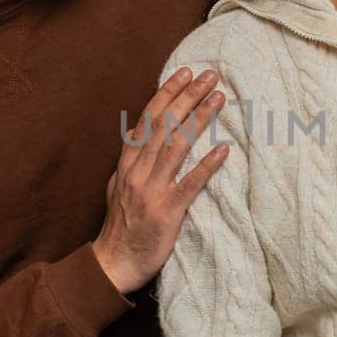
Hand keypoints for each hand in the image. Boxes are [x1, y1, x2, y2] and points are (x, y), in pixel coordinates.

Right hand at [94, 67, 230, 293]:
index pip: (148, 118)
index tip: (185, 72)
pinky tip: (223, 151)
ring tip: (219, 99)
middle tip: (210, 75)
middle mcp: (138, 171)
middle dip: (187, 96)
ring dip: (199, 119)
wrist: (113, 264)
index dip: (167, 93)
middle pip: (164, 124)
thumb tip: (137, 134)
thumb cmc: (121, 226)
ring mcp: (151, 190)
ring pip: (176, 146)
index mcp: (127, 163)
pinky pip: (188, 185)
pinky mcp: (166, 212)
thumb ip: (130, 161)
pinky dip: (206, 166)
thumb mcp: (117, 186)